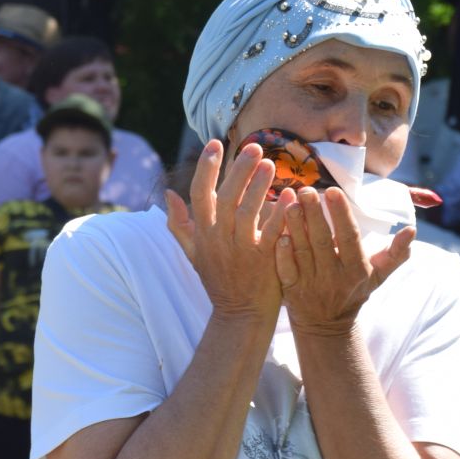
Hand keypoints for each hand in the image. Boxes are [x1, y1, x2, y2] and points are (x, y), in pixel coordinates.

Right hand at [163, 140, 290, 321]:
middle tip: (254, 147)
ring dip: (258, 186)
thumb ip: (180, 224)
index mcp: (203, 233)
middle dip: (238, 170)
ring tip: (270, 164)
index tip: (214, 143)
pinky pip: (271, 233)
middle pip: (225, 197)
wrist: (240, 315)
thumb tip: (168, 194)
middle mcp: (219, 239)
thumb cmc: (219, 280)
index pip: (199, 193)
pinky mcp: (263, 261)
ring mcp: (240, 250)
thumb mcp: (193, 253)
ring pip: (246, 212)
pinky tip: (291, 196)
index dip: (206, 167)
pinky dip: (280, 214)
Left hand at [275, 186, 412, 338]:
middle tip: (306, 190)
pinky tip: (278, 234)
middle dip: (313, 214)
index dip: (341, 214)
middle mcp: (333, 277)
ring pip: (302, 251)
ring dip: (295, 227)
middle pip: (322, 241)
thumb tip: (412, 230)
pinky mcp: (290, 290)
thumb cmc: (355, 292)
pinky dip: (282, 253)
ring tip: (290, 203)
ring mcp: (310, 284)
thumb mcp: (379, 276)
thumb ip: (396, 253)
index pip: (349, 237)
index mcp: (356, 269)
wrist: (327, 326)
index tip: (332, 191)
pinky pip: (285, 269)